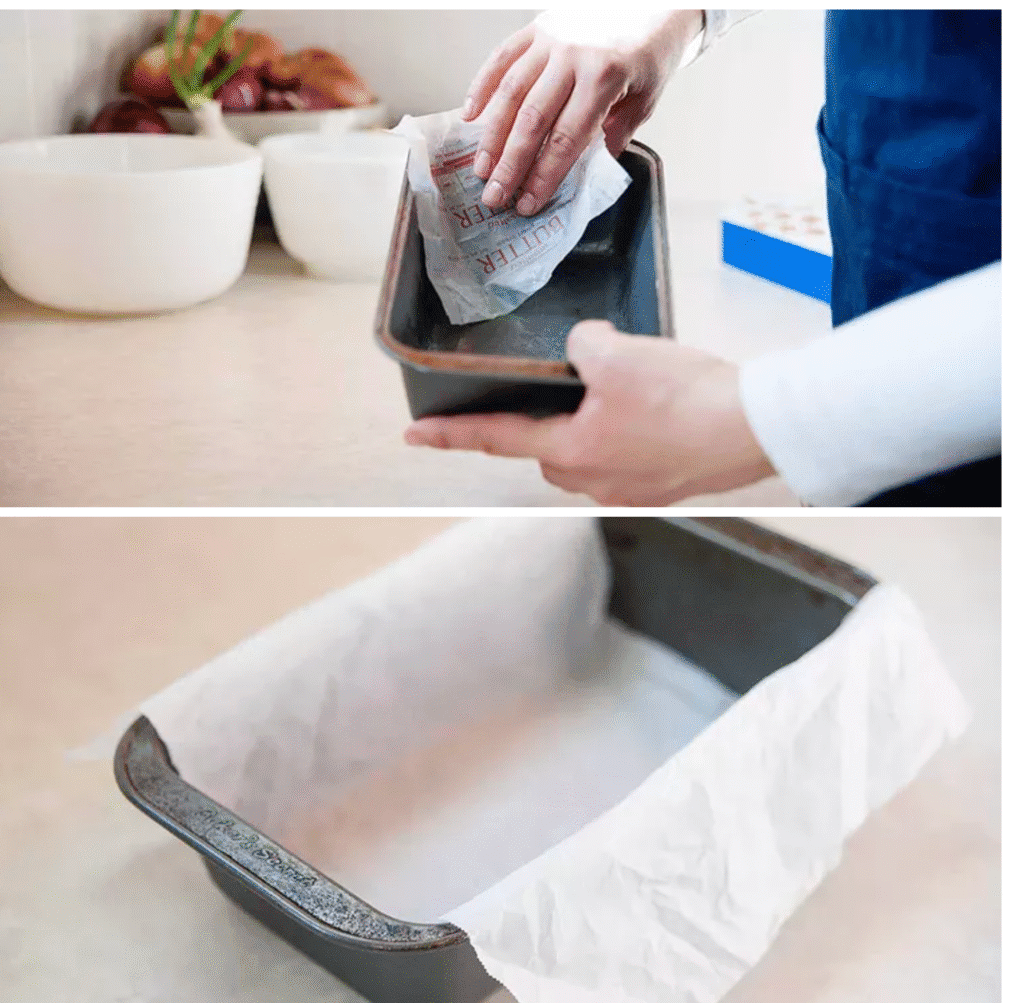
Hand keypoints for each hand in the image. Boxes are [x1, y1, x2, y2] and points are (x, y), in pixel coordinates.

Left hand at [404, 321, 775, 505]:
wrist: (755, 427)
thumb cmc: (685, 397)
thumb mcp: (616, 353)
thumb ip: (580, 346)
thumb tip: (584, 349)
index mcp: (570, 452)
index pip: (494, 439)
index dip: (450, 434)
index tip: (414, 437)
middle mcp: (593, 481)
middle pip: (545, 450)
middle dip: (545, 422)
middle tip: (565, 389)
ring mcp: (630, 490)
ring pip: (587, 456)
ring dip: (589, 430)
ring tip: (623, 395)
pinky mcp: (662, 488)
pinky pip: (627, 460)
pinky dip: (627, 437)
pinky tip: (655, 414)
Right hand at [463, 10, 703, 215]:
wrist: (654, 1)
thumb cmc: (649, 53)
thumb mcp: (645, 100)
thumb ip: (614, 137)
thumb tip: (581, 172)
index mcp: (604, 77)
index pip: (566, 139)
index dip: (544, 176)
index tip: (528, 203)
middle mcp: (573, 56)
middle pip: (532, 120)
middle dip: (510, 165)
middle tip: (494, 196)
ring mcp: (551, 39)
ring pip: (511, 92)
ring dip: (491, 135)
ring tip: (480, 168)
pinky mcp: (536, 27)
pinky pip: (501, 58)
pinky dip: (481, 87)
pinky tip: (469, 118)